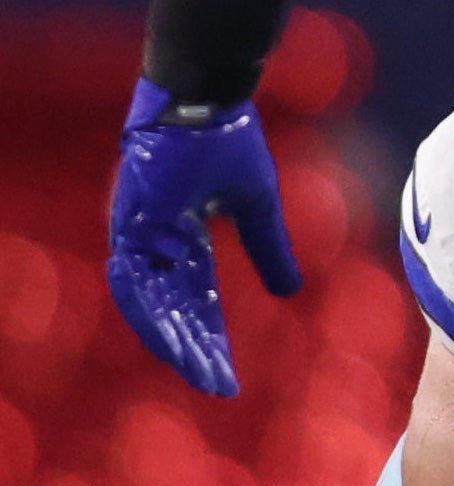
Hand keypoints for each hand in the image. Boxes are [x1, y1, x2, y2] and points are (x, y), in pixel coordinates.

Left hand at [107, 81, 300, 399]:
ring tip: (195, 368)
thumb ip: (269, 249)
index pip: (199, 302)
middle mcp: (160, 244)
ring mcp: (141, 234)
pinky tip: (167, 334)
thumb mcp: (258, 205)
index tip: (228, 376)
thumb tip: (290, 293)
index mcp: (188, 239)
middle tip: (216, 384)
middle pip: (175, 310)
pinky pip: (134, 275)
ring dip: (172, 337)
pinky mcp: (130, 221)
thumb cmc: (229, 141)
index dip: (212, 339)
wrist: (206, 101)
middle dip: (195, 349)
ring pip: (152, 300)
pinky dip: (148, 307)